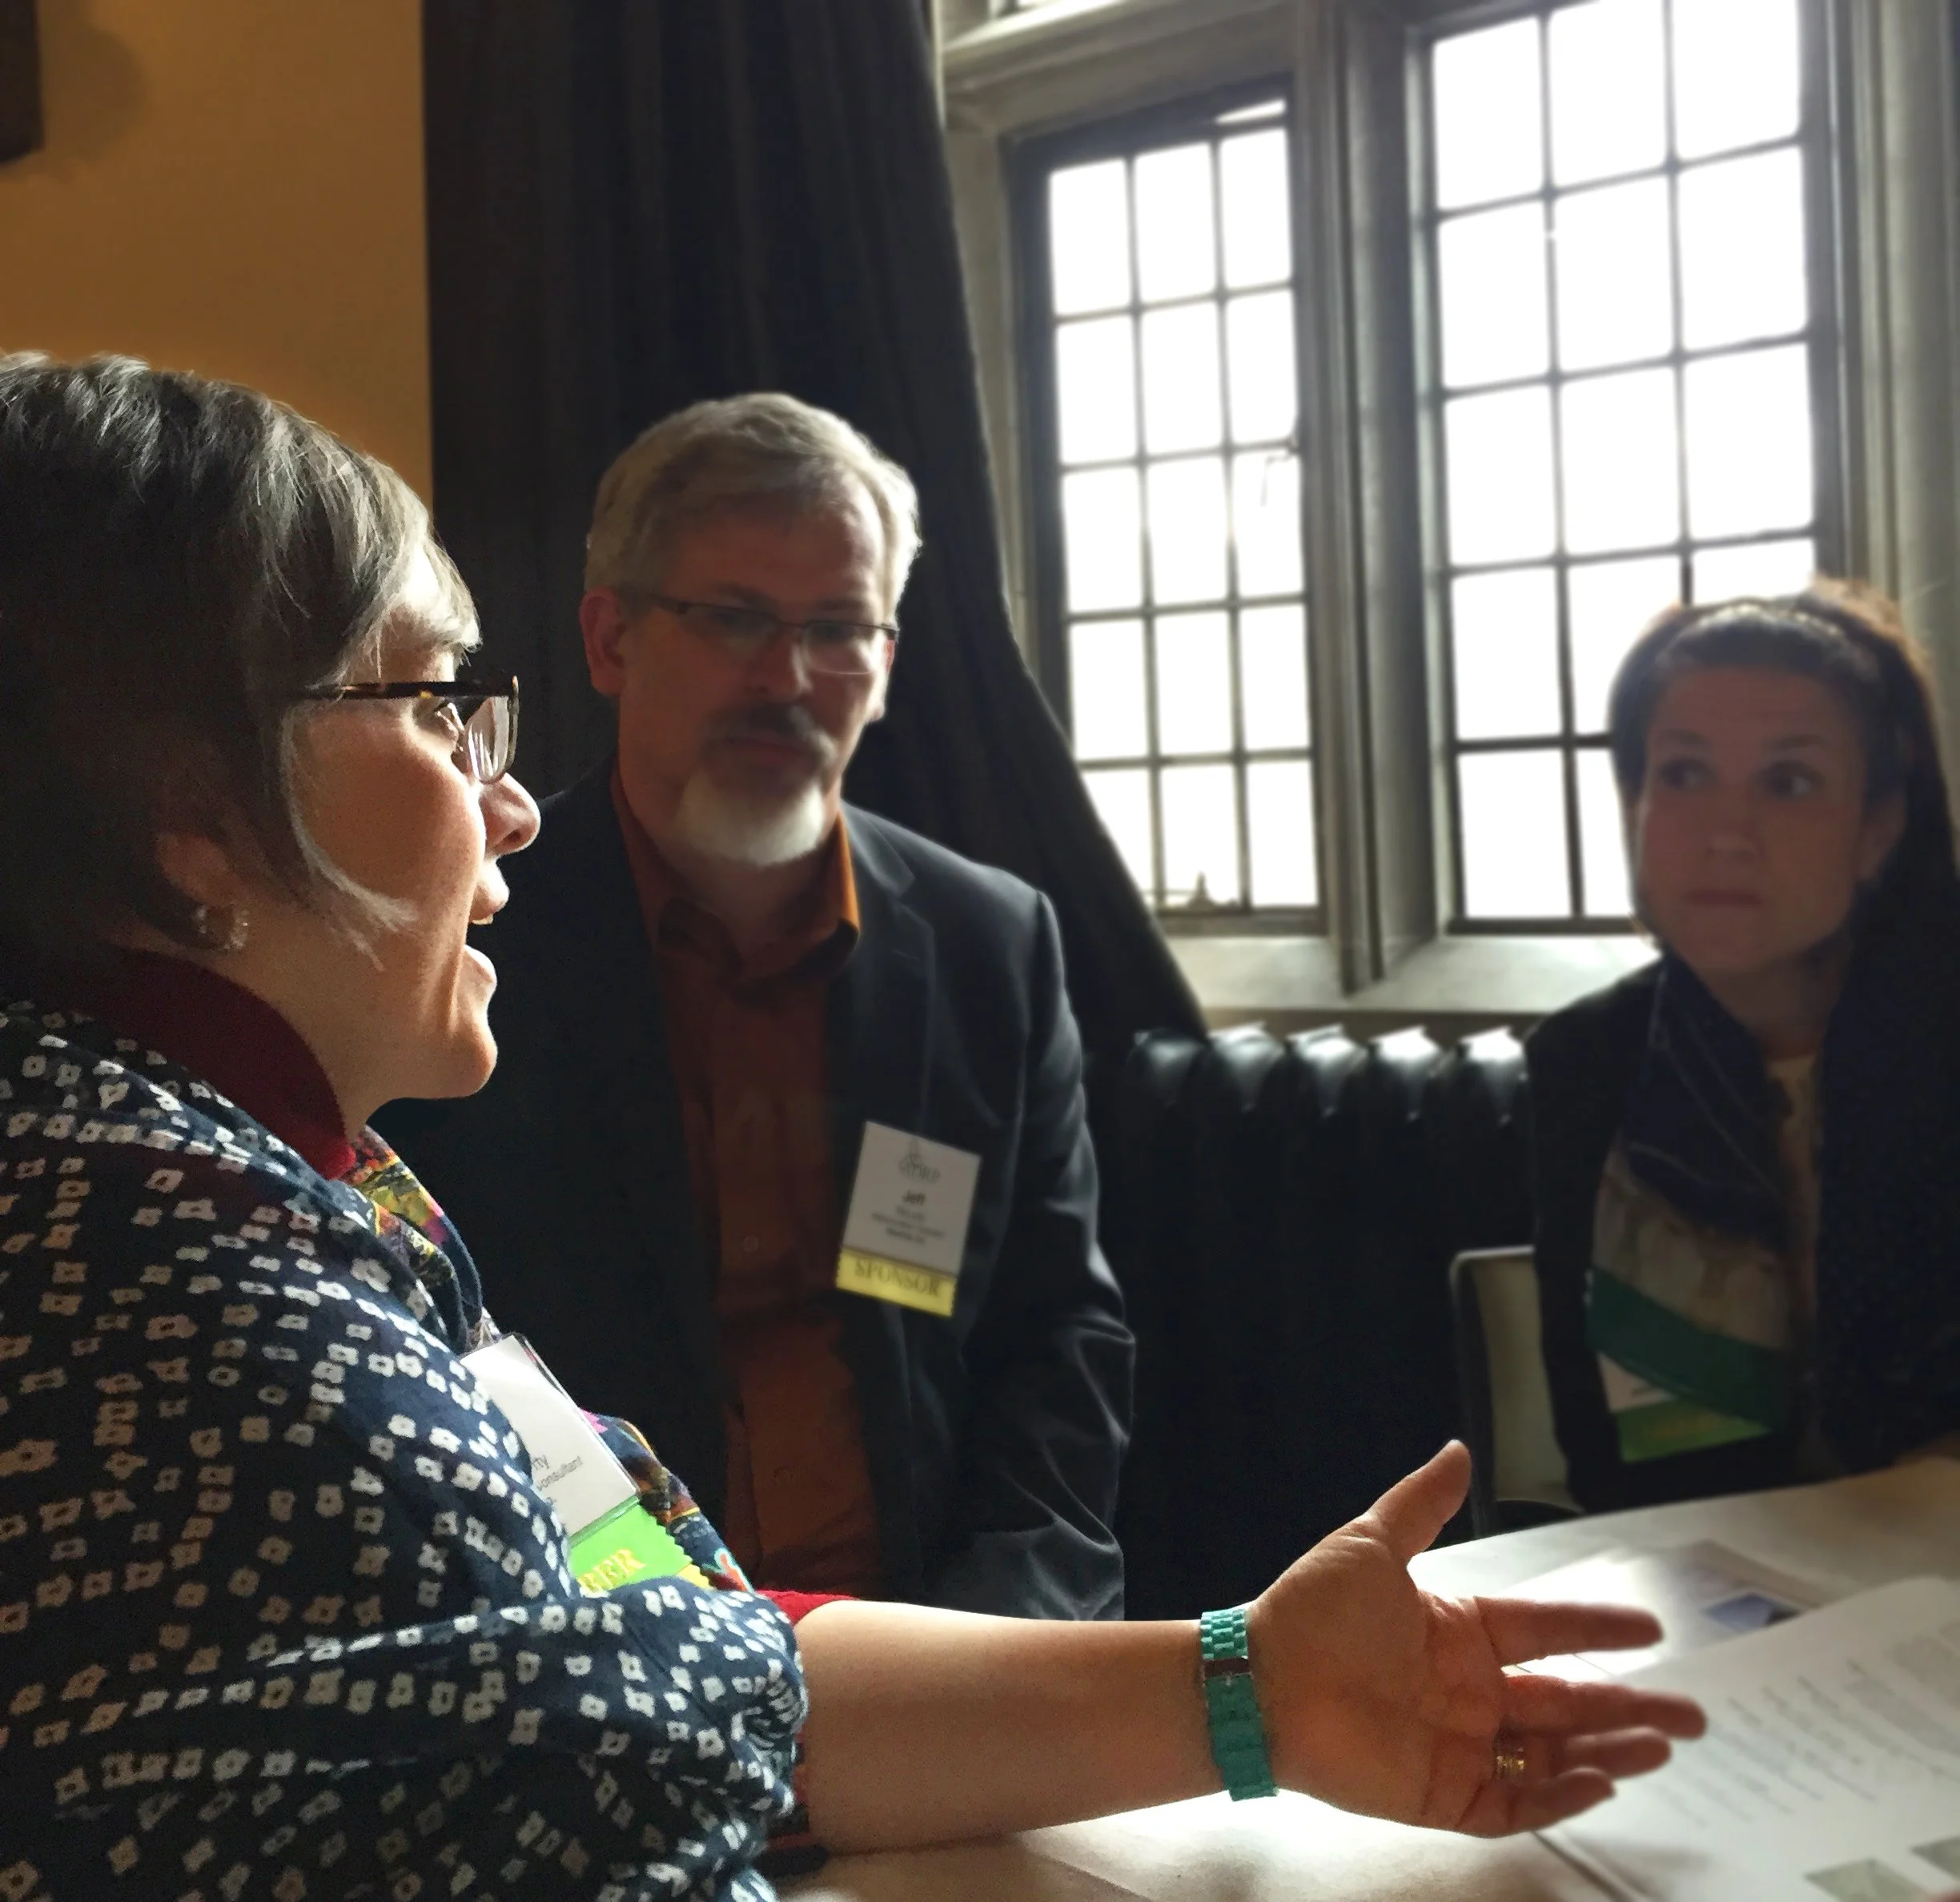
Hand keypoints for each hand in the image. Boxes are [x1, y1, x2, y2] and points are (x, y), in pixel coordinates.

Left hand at [1246, 1441, 1706, 1833]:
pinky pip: (1515, 1803)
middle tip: (1693, 1714)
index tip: (1652, 1627)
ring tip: (1662, 1745)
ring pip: (1554, 1753)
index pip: (1547, 1630)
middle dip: (1631, 1706)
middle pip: (1567, 1701)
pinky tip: (1599, 1782)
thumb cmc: (1310, 1611)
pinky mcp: (1444, 1793)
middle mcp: (1470, 1690)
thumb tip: (1459, 1449)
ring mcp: (1461, 1744)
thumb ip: (1423, 1502)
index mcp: (1460, 1631)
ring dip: (1609, 1751)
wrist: (1259, 1681)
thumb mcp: (1372, 1543)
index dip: (1599, 1627)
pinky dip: (1560, 1797)